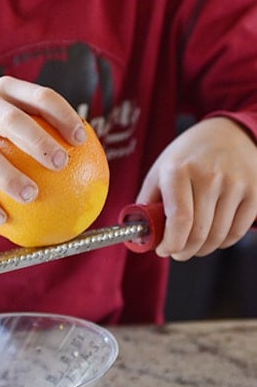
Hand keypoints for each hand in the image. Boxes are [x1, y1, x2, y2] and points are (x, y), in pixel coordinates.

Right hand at [0, 76, 86, 224]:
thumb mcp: (17, 116)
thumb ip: (47, 129)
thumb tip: (94, 161)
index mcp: (6, 90)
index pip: (40, 96)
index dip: (63, 115)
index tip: (81, 140)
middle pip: (10, 120)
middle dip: (38, 141)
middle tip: (62, 164)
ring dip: (8, 176)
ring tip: (32, 196)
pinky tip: (2, 220)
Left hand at [136, 117, 256, 259]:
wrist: (230, 133)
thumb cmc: (189, 156)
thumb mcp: (161, 169)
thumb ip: (148, 201)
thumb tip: (140, 233)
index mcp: (179, 170)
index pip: (179, 219)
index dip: (170, 243)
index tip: (163, 250)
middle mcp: (209, 176)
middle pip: (198, 233)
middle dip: (184, 251)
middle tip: (178, 252)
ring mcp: (235, 184)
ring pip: (217, 236)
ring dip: (202, 249)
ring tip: (194, 245)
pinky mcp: (254, 192)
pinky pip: (236, 233)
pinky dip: (222, 242)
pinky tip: (213, 236)